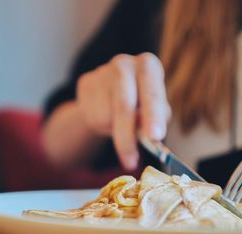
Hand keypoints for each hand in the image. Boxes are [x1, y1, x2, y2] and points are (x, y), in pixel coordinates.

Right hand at [76, 52, 170, 169]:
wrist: (112, 92)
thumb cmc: (142, 103)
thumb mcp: (156, 111)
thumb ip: (156, 120)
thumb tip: (149, 135)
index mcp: (148, 66)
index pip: (151, 91)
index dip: (153, 115)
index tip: (155, 137)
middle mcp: (124, 63)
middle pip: (123, 105)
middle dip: (127, 136)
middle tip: (131, 161)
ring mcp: (102, 72)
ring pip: (105, 116)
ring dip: (113, 132)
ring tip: (119, 124)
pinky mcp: (85, 83)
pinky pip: (91, 116)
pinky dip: (99, 126)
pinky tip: (105, 115)